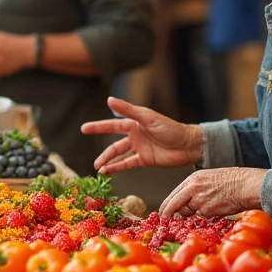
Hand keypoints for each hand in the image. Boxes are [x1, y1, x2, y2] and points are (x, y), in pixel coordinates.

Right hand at [82, 97, 203, 172]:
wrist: (188, 145)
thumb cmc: (170, 128)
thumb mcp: (148, 117)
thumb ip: (128, 110)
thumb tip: (109, 100)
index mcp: (134, 123)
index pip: (111, 125)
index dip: (98, 127)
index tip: (84, 129)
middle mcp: (135, 135)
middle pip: (114, 144)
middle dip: (103, 152)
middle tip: (92, 159)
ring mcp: (139, 148)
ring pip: (119, 156)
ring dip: (108, 162)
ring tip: (98, 168)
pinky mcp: (145, 160)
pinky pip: (127, 164)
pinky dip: (118, 168)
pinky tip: (109, 172)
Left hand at [160, 167, 266, 217]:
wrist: (246, 185)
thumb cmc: (233, 181)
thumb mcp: (209, 178)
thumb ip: (196, 189)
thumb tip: (187, 202)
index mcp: (193, 179)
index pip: (173, 194)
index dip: (167, 205)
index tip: (163, 212)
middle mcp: (193, 188)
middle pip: (174, 204)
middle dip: (170, 213)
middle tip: (166, 219)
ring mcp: (199, 200)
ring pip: (189, 212)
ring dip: (194, 213)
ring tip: (211, 205)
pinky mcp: (207, 210)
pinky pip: (202, 217)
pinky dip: (207, 216)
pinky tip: (218, 208)